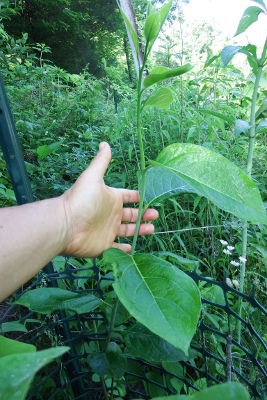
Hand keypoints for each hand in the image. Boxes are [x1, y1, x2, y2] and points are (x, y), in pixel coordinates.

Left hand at [61, 142, 157, 256]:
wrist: (65, 224)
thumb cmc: (80, 200)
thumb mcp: (92, 177)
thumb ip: (101, 161)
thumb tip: (104, 143)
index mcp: (111, 198)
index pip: (128, 197)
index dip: (138, 197)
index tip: (150, 198)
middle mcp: (111, 214)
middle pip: (131, 215)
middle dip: (144, 215)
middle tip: (155, 215)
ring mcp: (108, 230)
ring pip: (128, 231)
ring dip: (140, 230)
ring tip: (152, 229)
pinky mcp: (104, 246)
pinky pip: (117, 248)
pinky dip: (125, 249)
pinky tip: (133, 247)